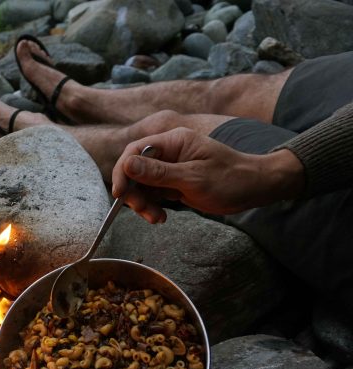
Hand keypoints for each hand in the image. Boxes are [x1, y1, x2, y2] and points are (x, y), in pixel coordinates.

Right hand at [111, 127, 304, 222]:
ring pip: (141, 185)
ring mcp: (169, 168)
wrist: (255, 188)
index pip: (134, 151)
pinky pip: (152, 194)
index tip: (120, 194)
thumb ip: (158, 173)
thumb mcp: (193, 178)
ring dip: (143, 203)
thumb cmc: (231, 180)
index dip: (122, 171)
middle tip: (144, 211)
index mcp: (173, 141)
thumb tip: (127, 165)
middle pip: (134, 170)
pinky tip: (161, 217)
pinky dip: (152, 207)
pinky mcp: (173, 183)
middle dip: (134, 192)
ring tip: (156, 218)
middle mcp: (168, 152)